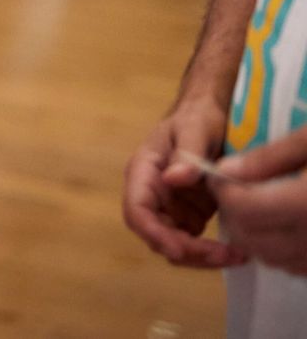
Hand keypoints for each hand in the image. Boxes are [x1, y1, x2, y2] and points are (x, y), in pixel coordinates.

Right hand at [122, 98, 247, 267]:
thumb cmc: (196, 117)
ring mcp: (169, 207)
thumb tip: (173, 180)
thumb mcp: (194, 129)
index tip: (178, 248)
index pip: (136, 210)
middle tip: (223, 255)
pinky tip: (236, 251)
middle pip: (155, 234)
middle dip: (185, 251)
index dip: (153, 233)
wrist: (208, 115)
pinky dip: (211, 252)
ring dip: (199, 257)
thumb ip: (185, 155)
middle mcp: (151, 195)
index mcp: (143, 173)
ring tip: (235, 255)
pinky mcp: (188, 215)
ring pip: (174, 244)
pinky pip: (193, 242)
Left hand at [214, 126, 306, 274]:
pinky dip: (282, 249)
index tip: (220, 174)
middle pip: (255, 239)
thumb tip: (227, 171)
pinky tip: (289, 222)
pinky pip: (299, 267)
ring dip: (255, 235)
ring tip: (259, 203)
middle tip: (236, 188)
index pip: (247, 210)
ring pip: (275, 259)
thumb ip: (270, 158)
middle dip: (235, 215)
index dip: (224, 192)